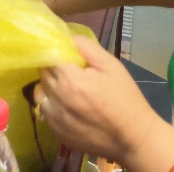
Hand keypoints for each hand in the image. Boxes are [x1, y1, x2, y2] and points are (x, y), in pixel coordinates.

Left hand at [33, 36, 164, 162]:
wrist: (134, 138)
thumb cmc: (125, 98)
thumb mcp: (111, 66)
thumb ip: (87, 47)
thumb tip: (66, 36)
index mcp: (71, 80)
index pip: (48, 58)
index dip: (55, 53)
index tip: (64, 54)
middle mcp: (58, 99)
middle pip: (42, 75)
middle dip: (52, 69)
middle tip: (68, 71)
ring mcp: (55, 119)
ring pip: (38, 94)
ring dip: (47, 88)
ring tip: (65, 89)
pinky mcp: (57, 133)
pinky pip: (44, 113)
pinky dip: (50, 106)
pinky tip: (66, 106)